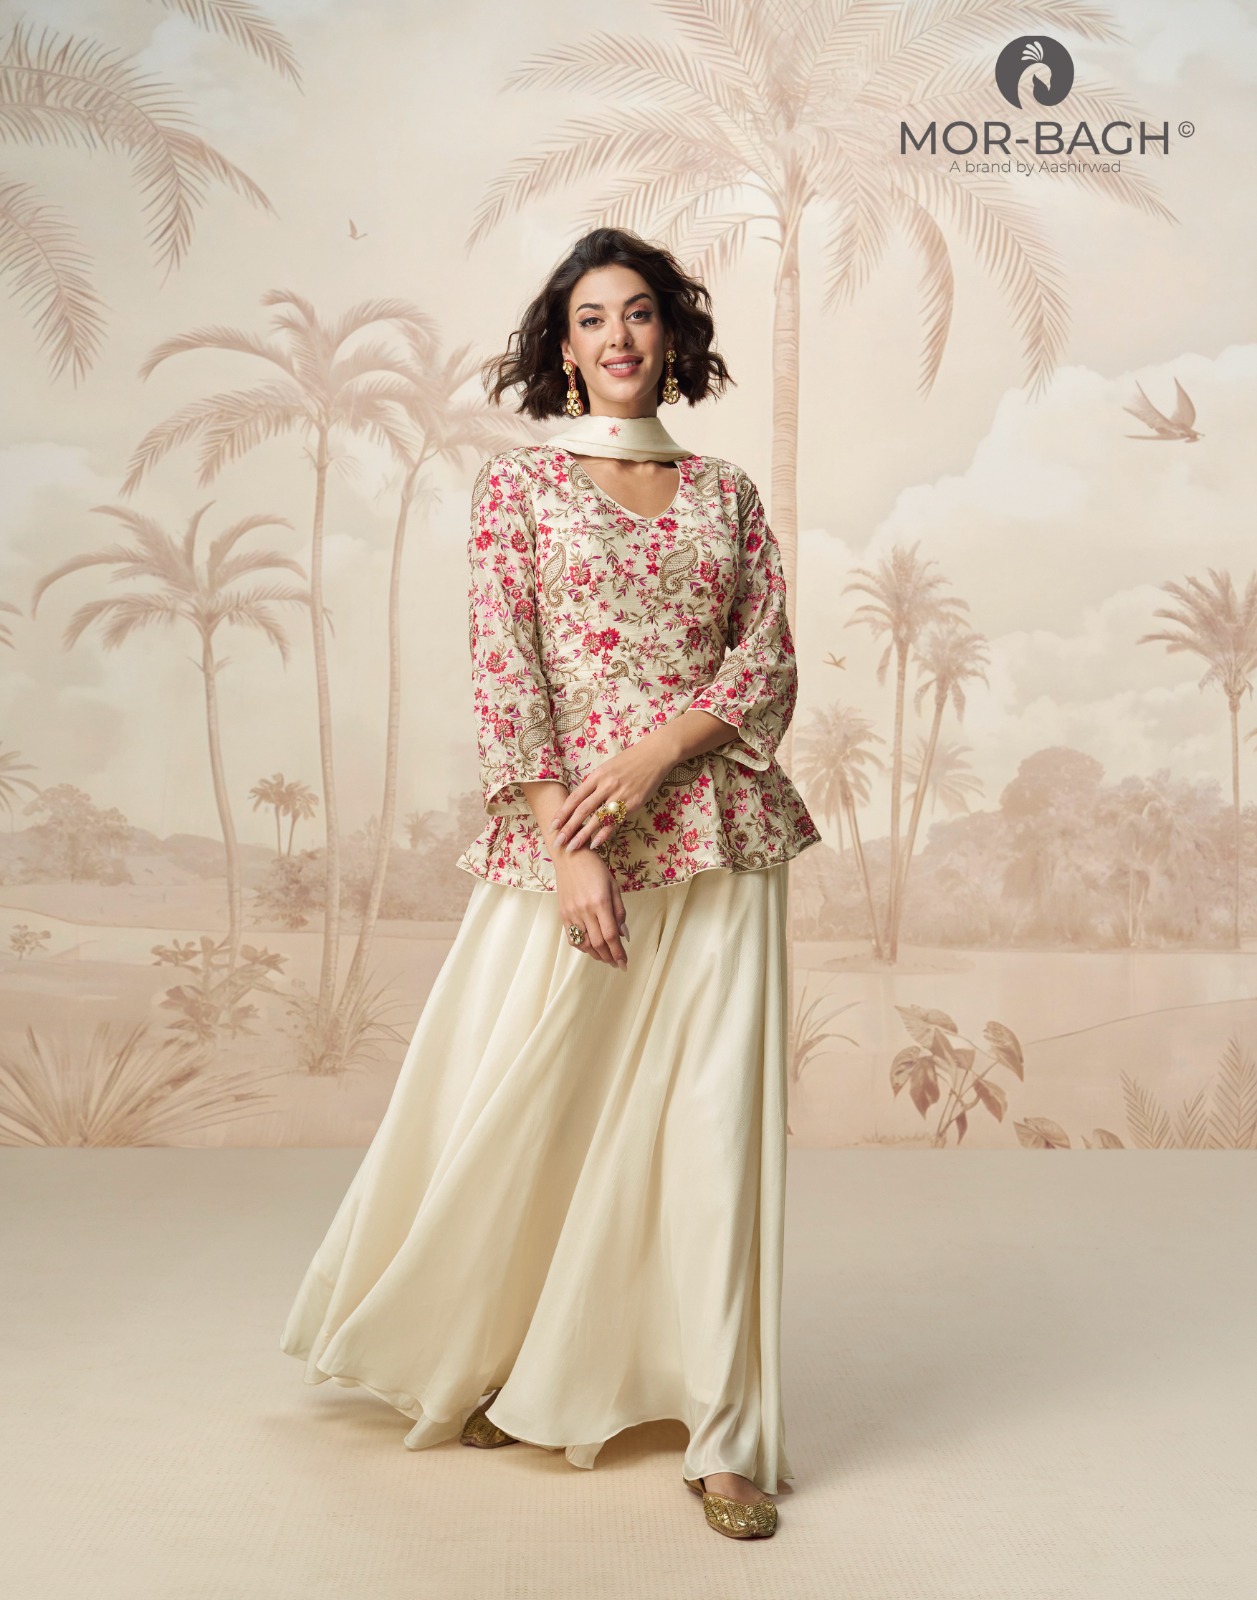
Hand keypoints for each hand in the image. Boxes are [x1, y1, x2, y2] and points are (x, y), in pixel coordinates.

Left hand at [550, 733, 675, 854]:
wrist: (655, 756)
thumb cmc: (629, 762)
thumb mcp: (607, 768)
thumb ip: (594, 784)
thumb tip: (580, 801)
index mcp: (597, 776)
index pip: (575, 797)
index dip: (562, 813)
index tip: (552, 826)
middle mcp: (606, 786)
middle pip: (583, 810)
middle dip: (568, 828)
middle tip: (557, 842)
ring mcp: (620, 795)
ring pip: (597, 818)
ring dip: (583, 835)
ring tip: (572, 847)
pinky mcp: (633, 804)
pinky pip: (615, 821)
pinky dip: (604, 833)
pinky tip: (594, 844)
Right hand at [555, 849, 629, 969]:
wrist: (570, 857)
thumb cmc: (595, 869)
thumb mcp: (614, 886)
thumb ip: (619, 911)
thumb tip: (622, 934)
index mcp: (600, 902)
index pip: (610, 936)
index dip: (618, 953)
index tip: (624, 963)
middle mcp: (584, 910)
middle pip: (598, 943)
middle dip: (609, 957)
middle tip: (617, 964)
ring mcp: (572, 913)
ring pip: (585, 944)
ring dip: (597, 955)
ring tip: (606, 958)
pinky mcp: (563, 914)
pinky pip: (572, 938)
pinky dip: (582, 947)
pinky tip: (591, 948)